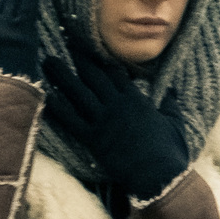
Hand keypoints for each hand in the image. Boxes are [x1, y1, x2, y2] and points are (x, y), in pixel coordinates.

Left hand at [40, 41, 190, 199]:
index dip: (101, 59)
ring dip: (61, 75)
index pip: (114, 72)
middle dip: (79, 58)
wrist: (158, 174)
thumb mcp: (174, 121)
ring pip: (77, 92)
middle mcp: (115, 105)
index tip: (90, 47)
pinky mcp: (92, 139)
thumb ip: (169, 103)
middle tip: (66, 43)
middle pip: (93, 76)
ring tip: (48, 61)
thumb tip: (171, 91)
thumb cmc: (169, 150)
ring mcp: (102, 121)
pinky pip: (70, 120)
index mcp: (135, 99)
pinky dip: (57, 107)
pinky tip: (45, 96)